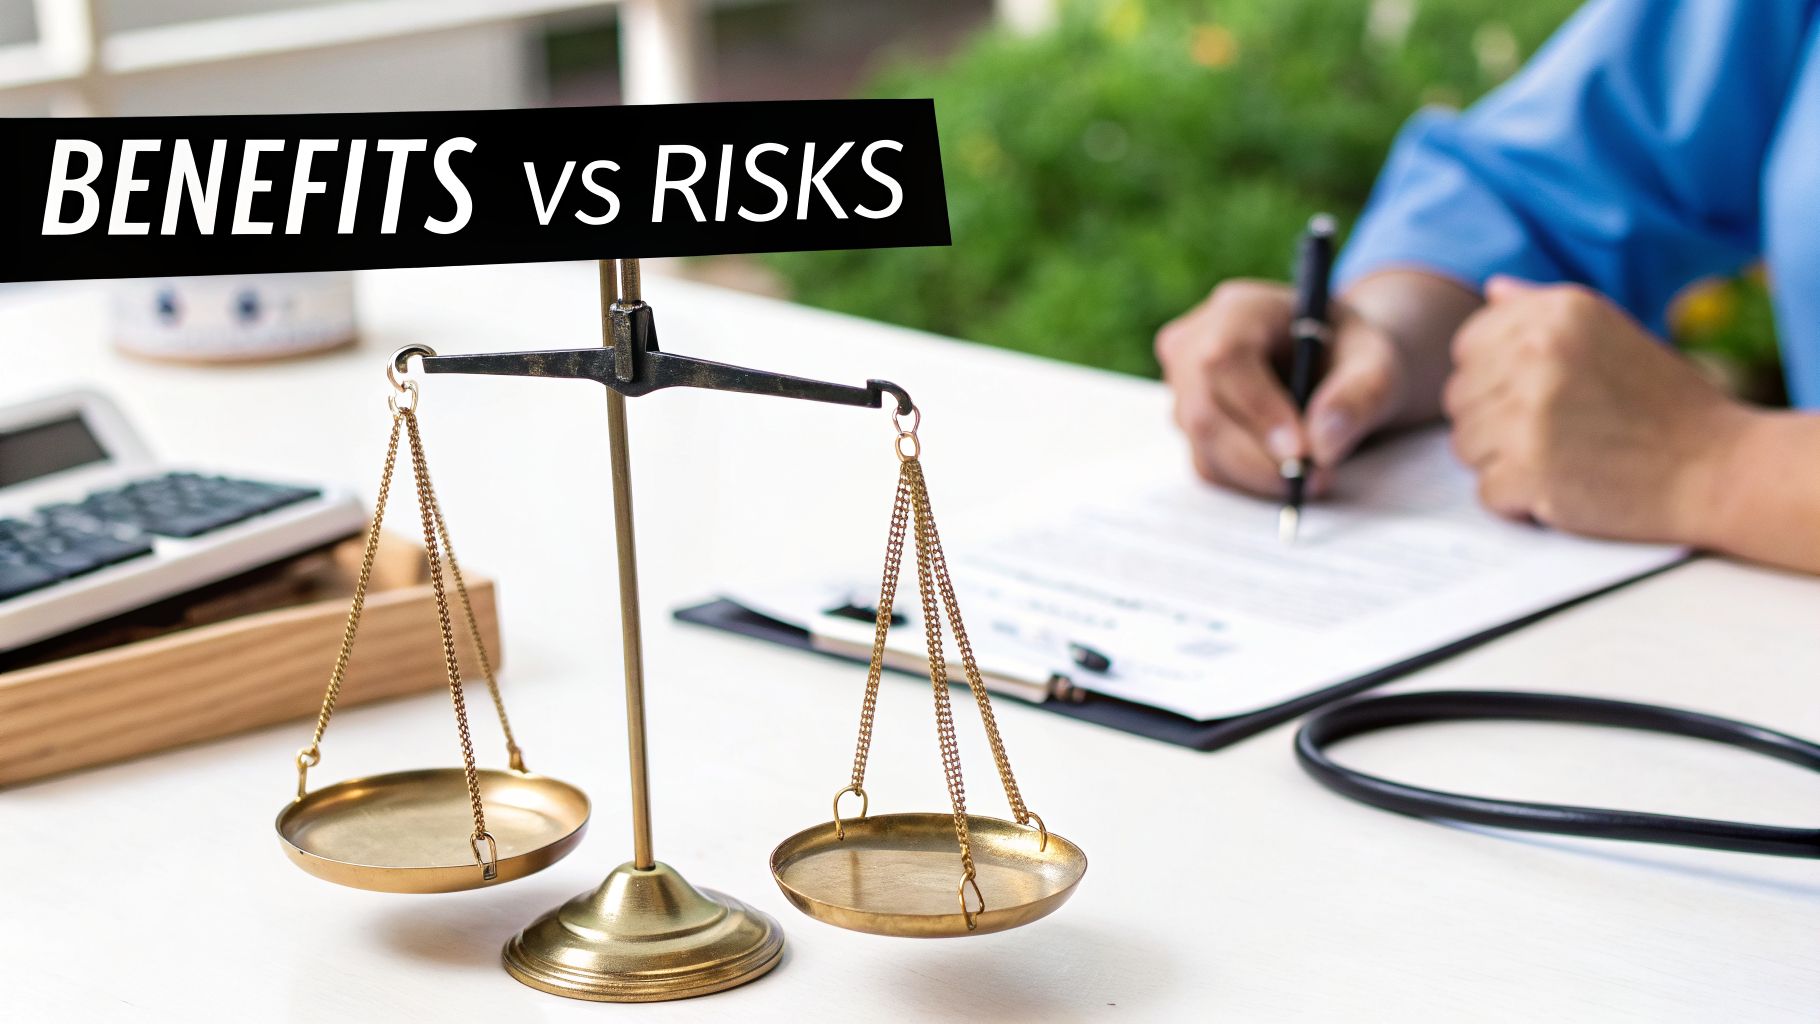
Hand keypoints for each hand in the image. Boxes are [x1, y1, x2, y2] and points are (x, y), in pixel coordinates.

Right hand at [1156, 279, 1409, 495]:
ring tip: (1313, 476)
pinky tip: (1288, 471)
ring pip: (1204, 446)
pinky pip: (1209, 466)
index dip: (1257, 408)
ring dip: (1259, 474)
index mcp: (1238, 308)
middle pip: (1204, 410)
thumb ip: (1361, 395)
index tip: (1301, 451)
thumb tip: (1323, 445)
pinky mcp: (1189, 427)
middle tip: (1314, 478)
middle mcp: (1194, 344)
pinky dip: (1251, 480)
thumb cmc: (1350, 354)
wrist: (1333, 367)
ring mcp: (1182, 388)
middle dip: (1260, 456)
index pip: (1225, 357)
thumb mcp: (1377, 362)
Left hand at [1445, 276, 1748, 541]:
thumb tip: (1492, 288)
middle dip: (1495, 422)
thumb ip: (1544, 308)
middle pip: (1459, 398)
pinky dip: (1519, 500)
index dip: (1493, 378)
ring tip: (1562, 457)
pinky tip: (1564, 486)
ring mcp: (1530, 415)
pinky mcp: (1529, 472)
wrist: (1717, 468)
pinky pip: (1486, 490)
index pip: (1468, 345)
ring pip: (1464, 446)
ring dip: (1503, 461)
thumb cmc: (1662, 402)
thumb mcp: (1611, 333)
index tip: (1539, 395)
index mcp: (1556, 313)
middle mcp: (1537, 354)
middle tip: (1557, 433)